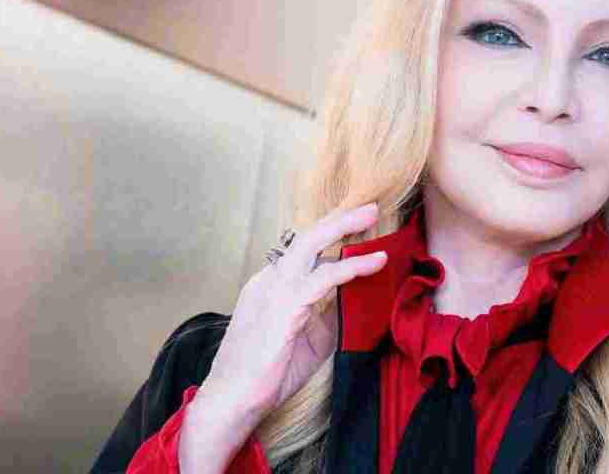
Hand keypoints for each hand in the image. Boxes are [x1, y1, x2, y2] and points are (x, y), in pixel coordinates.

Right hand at [195, 202, 387, 423]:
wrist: (234, 400)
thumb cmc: (266, 374)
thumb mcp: (309, 340)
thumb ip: (329, 317)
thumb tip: (356, 303)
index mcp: (270, 285)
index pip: (302, 252)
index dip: (331, 236)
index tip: (358, 228)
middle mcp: (269, 280)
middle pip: (306, 237)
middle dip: (339, 218)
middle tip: (369, 208)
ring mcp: (274, 289)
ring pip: (311, 243)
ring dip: (344, 227)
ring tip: (372, 216)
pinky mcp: (284, 306)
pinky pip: (324, 277)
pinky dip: (352, 267)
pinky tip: (374, 263)